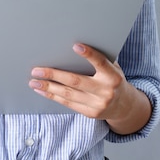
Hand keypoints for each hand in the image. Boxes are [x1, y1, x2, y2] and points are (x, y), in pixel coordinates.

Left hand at [29, 43, 151, 133]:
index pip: (100, 63)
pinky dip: (53, 96)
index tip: (75, 46)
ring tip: (34, 82)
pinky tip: (43, 91)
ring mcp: (97, 104)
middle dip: (54, 75)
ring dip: (48, 87)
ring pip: (68, 94)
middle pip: (76, 81)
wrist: (125, 106)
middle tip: (37, 70)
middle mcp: (106, 91)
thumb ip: (100, 60)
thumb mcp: (113, 68)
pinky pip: (68, 104)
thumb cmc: (114, 79)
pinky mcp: (90, 113)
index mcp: (113, 76)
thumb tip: (74, 47)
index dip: (89, 54)